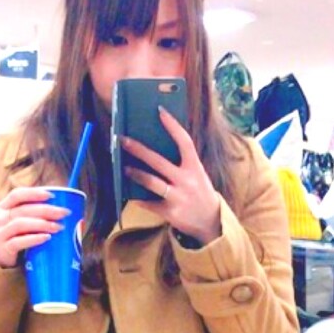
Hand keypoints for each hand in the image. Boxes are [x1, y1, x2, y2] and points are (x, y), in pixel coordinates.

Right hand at [0, 186, 70, 267]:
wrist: (2, 261)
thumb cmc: (18, 237)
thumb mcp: (23, 223)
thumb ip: (37, 215)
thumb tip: (70, 214)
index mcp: (4, 207)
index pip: (17, 195)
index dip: (34, 193)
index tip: (52, 196)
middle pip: (23, 210)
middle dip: (46, 210)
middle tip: (63, 213)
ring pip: (20, 224)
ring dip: (41, 224)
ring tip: (58, 227)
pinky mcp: (3, 249)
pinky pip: (18, 242)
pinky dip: (33, 239)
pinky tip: (46, 238)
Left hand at [122, 108, 221, 244]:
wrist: (210, 221)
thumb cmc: (199, 191)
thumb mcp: (197, 174)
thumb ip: (182, 162)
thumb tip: (156, 145)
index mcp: (195, 168)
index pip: (184, 142)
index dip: (172, 126)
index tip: (160, 111)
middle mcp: (187, 181)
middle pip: (159, 162)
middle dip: (139, 150)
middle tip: (123, 140)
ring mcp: (178, 197)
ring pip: (152, 182)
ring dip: (136, 174)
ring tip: (124, 168)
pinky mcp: (170, 213)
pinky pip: (149, 203)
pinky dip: (139, 199)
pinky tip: (129, 194)